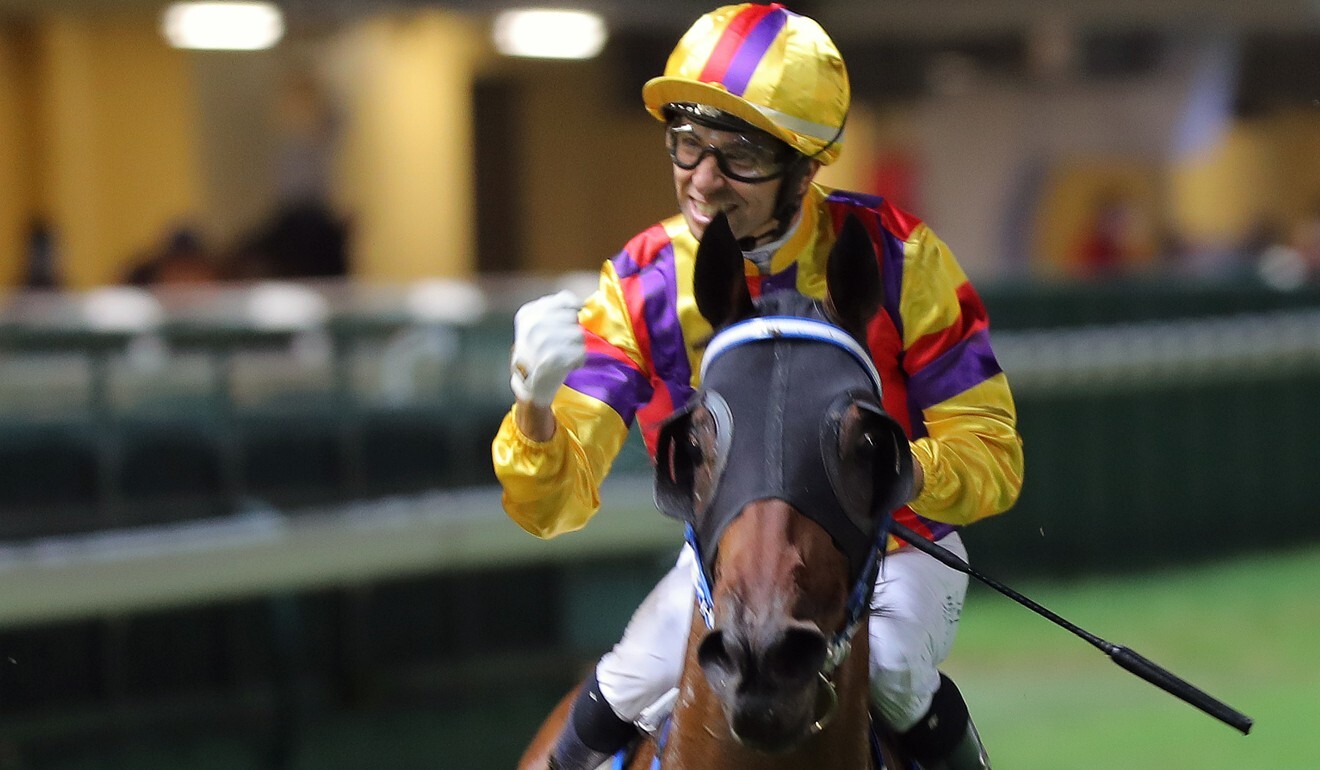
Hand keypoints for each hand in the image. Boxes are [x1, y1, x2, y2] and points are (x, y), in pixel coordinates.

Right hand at [510, 290, 585, 407]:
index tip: (565, 325)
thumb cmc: (536, 352)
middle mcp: (533, 325)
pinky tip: (565, 365)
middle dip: (571, 332)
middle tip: (559, 345)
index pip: (564, 299)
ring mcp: (543, 341)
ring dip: (575, 347)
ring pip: (579, 335)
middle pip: (573, 318)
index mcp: (528, 314)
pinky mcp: (554, 358)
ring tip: (562, 356)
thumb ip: (554, 308)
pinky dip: (578, 361)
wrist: (528, 385)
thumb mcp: (534, 325)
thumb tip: (580, 304)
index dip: (572, 311)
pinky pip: (581, 352)